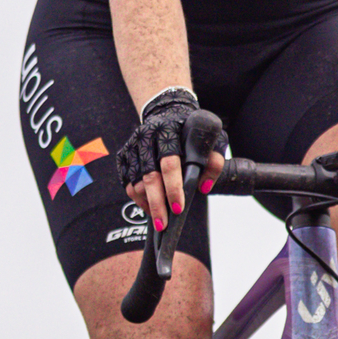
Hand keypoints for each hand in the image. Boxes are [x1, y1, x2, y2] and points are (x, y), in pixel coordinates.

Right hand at [116, 89, 225, 229]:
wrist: (166, 113)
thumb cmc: (191, 131)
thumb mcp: (209, 139)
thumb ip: (213, 161)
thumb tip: (204, 187)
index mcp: (169, 131)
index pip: (170, 163)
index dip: (173, 187)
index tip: (178, 208)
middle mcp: (147, 137)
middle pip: (149, 176)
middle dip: (157, 203)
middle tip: (163, 224)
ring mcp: (133, 146)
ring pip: (135, 182)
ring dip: (147, 203)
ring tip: (159, 218)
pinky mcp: (124, 155)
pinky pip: (127, 183)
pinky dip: (138, 198)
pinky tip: (149, 206)